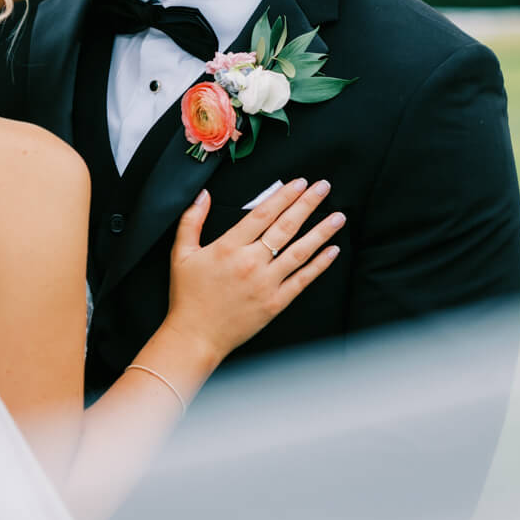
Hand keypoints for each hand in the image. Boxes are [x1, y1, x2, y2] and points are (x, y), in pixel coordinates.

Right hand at [167, 179, 344, 365]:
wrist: (196, 336)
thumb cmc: (188, 296)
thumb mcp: (181, 254)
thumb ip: (191, 221)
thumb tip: (202, 195)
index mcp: (228, 248)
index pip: (262, 214)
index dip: (283, 196)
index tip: (299, 182)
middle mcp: (250, 262)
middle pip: (285, 227)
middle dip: (307, 204)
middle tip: (323, 187)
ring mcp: (265, 283)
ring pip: (299, 251)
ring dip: (321, 232)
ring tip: (338, 217)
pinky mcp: (275, 303)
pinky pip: (302, 280)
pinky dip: (319, 265)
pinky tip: (332, 251)